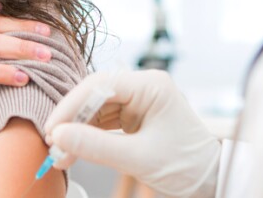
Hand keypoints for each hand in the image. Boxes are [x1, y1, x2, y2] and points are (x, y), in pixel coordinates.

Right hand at [44, 70, 220, 197]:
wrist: (209, 179)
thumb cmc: (185, 165)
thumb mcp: (137, 158)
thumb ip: (96, 146)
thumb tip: (59, 136)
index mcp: (150, 85)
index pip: (100, 84)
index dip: (72, 105)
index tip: (52, 128)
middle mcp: (144, 87)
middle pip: (95, 95)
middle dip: (73, 120)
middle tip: (52, 144)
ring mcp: (139, 101)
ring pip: (96, 109)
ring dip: (77, 131)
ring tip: (60, 154)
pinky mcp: (135, 117)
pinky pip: (104, 122)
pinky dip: (88, 137)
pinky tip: (74, 152)